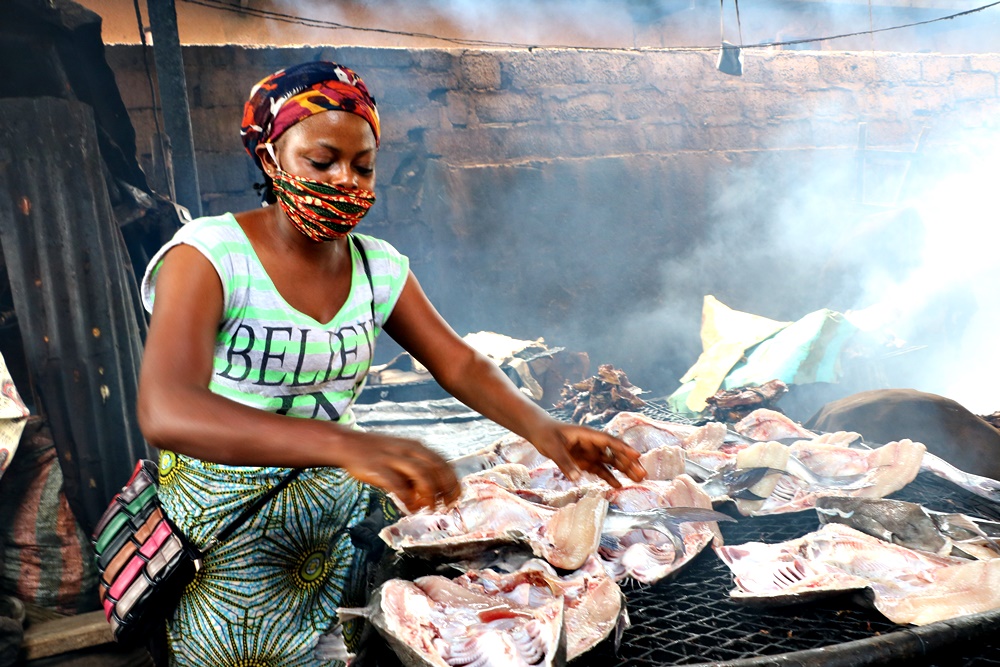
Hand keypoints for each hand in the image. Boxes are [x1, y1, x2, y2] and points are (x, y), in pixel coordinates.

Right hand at [337, 432, 459, 511]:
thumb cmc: (379, 454)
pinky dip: (407, 499)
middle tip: (445, 506)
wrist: (349, 445)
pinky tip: (408, 509)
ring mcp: (393, 458)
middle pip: (436, 469)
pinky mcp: (379, 469)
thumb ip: (417, 470)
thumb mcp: (403, 455)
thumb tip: (433, 493)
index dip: (452, 481)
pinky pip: (399, 486)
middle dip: (445, 490)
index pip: (443, 463)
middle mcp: (408, 450)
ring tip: (428, 509)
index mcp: (417, 447)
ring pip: (422, 476)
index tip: (455, 497)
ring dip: (429, 495)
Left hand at [527, 418, 645, 487]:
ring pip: (611, 462)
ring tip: (638, 480)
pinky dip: (609, 477)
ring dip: (624, 470)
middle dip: (629, 463)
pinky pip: (600, 470)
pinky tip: (618, 486)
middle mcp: (592, 443)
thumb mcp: (553, 448)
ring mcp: (590, 452)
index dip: (623, 449)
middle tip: (643, 474)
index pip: (609, 441)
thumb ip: (565, 463)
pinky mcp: (585, 461)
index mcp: (587, 435)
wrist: (539, 432)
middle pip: (614, 453)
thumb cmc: (546, 435)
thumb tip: (577, 478)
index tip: (637, 455)